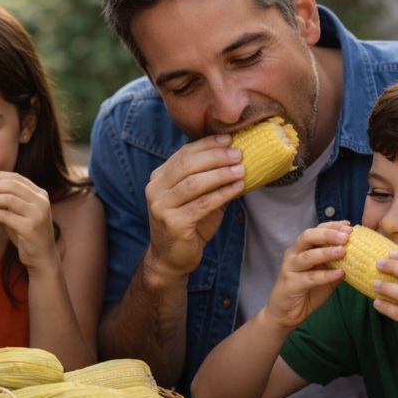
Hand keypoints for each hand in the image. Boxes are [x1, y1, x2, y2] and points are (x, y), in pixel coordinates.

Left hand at [0, 171, 58, 273]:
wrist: (42, 257)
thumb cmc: (28, 234)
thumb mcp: (20, 214)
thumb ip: (9, 201)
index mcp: (41, 195)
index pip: (18, 178)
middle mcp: (41, 202)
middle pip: (13, 185)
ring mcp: (37, 214)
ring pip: (9, 199)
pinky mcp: (30, 227)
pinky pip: (6, 216)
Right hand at [143, 134, 245, 278]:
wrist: (171, 259)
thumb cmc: (187, 226)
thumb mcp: (196, 198)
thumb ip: (209, 180)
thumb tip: (236, 159)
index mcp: (159, 178)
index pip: (183, 154)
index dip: (207, 144)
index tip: (228, 139)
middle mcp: (155, 190)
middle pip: (187, 165)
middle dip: (215, 156)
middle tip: (238, 154)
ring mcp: (161, 207)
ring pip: (194, 183)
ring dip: (220, 174)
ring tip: (241, 169)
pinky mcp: (173, 223)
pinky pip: (202, 204)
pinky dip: (222, 194)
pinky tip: (237, 188)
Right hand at [263, 221, 348, 328]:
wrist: (286, 313)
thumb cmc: (307, 292)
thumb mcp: (325, 276)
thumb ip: (337, 265)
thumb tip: (359, 256)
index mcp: (302, 249)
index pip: (316, 230)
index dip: (332, 226)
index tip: (349, 226)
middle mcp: (294, 254)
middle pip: (308, 237)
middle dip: (328, 234)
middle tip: (346, 236)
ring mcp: (290, 268)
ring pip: (307, 256)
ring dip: (326, 252)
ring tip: (343, 251)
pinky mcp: (290, 284)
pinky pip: (310, 278)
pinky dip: (325, 275)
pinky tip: (339, 274)